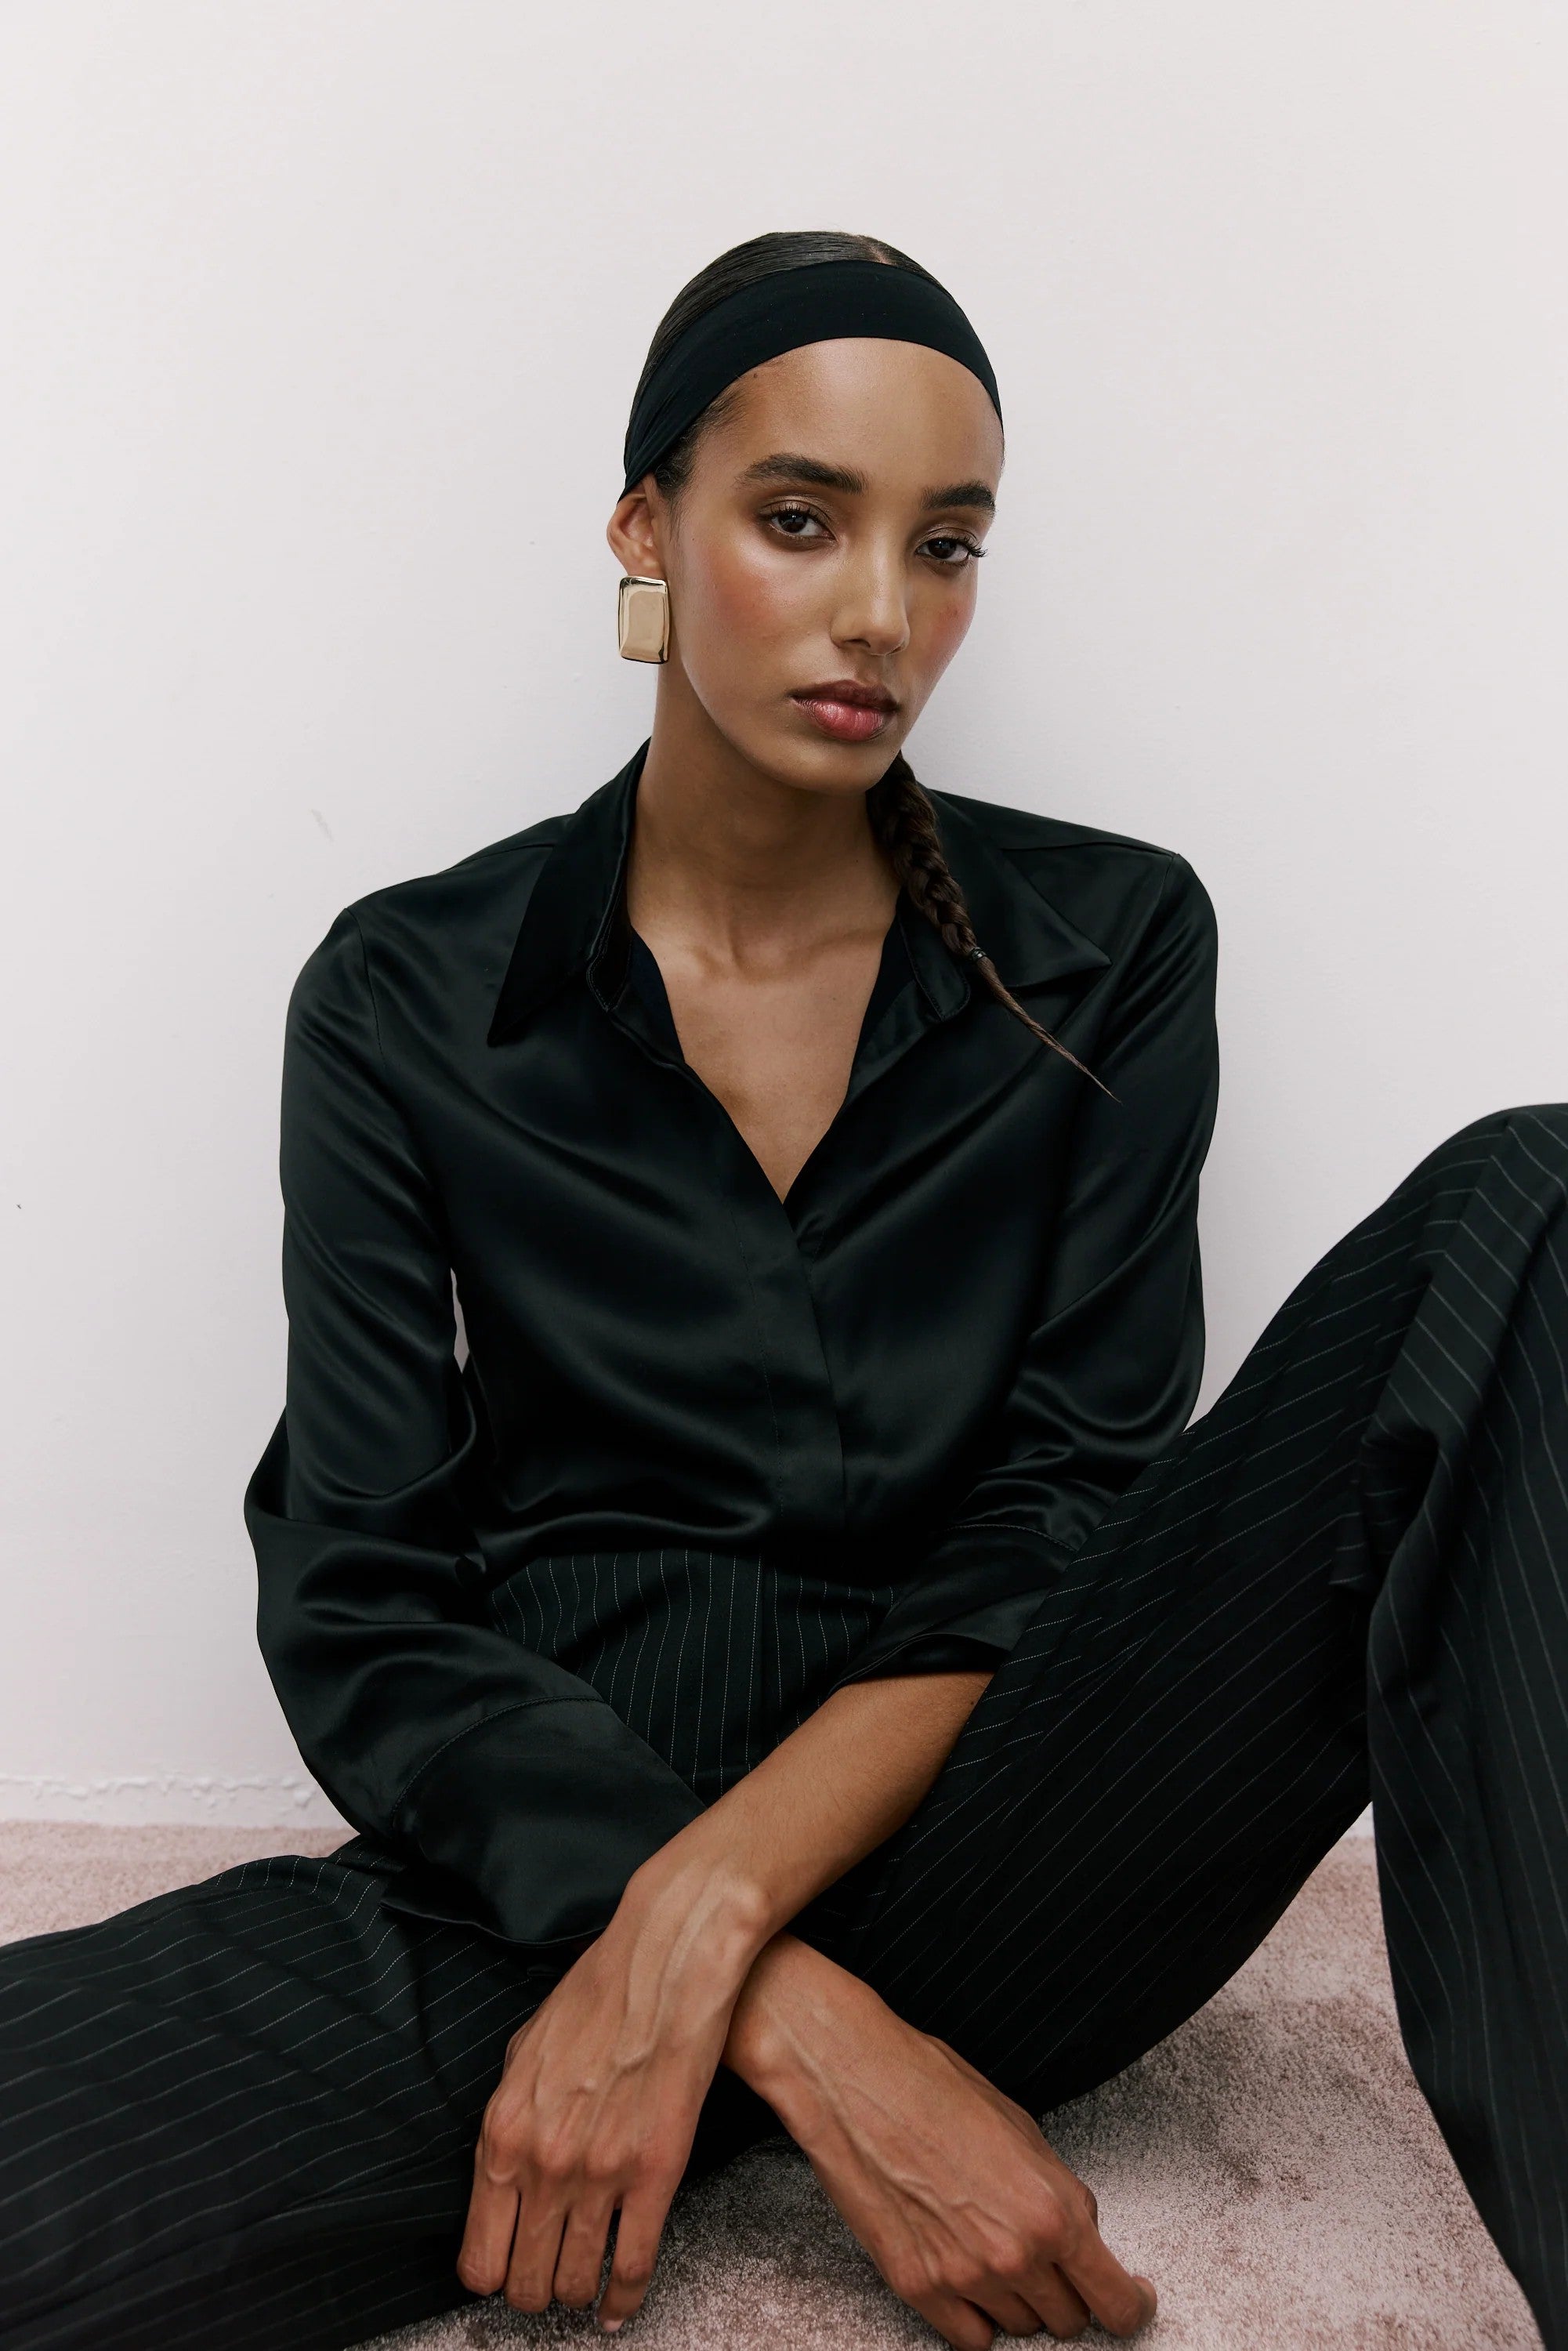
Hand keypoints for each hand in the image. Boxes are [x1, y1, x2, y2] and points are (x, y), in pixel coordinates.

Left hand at [456, 1855, 768, 2330]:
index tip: (509, 2271)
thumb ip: (511, 2119)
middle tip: (550, 2282)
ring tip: (585, 2290)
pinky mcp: (655, 2173)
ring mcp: (599, 2173)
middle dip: (535, 2293)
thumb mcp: (525, 2051)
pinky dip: (626, 2297)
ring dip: (579, 2296)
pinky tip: (621, 2304)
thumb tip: (506, 2169)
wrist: (664, 1962)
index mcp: (502, 2134)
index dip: (493, 2276)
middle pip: (525, 2283)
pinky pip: (633, 2265)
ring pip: (577, 2284)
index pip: (478, 2259)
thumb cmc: (596, 1995)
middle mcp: (542, 2165)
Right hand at [727, 1938, 1155, 2346]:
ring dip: (1018, 2299)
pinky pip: (970, 2337)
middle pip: (1068, 2321)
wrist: (855, 2079)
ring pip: (1020, 2327)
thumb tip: (1078, 2231)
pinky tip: (967, 2274)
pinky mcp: (917, 2286)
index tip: (1127, 2300)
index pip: (1115, 2303)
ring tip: (992, 2246)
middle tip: (1046, 2256)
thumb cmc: (933, 2086)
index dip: (1128, 2306)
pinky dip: (976, 2316)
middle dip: (1066, 2291)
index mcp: (1054, 2210)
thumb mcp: (1023, 2128)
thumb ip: (1058, 2192)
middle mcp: (1016, 2254)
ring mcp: (965, 2277)